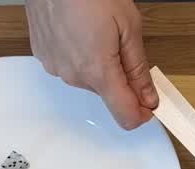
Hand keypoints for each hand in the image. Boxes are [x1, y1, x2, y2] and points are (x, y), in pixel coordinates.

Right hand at [26, 0, 157, 129]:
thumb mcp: (128, 26)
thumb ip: (138, 68)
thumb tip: (148, 96)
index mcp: (97, 71)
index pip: (125, 116)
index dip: (142, 113)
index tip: (149, 104)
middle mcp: (73, 75)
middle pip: (108, 94)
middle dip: (120, 78)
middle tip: (122, 45)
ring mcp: (55, 67)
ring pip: (88, 80)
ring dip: (98, 64)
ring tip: (97, 32)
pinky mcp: (44, 57)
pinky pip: (70, 66)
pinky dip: (80, 55)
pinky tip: (81, 31)